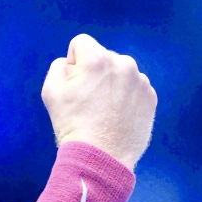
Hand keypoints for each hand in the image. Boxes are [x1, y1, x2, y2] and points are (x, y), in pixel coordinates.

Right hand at [41, 34, 156, 170]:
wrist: (101, 157)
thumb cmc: (72, 124)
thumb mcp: (51, 91)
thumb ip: (58, 66)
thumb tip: (72, 64)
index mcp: (98, 59)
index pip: (81, 43)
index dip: (74, 63)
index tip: (74, 85)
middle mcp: (123, 63)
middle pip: (103, 57)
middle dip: (95, 72)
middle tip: (89, 100)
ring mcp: (141, 81)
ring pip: (120, 73)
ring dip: (112, 84)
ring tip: (105, 111)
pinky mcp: (151, 97)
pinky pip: (134, 88)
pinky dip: (127, 97)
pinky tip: (119, 116)